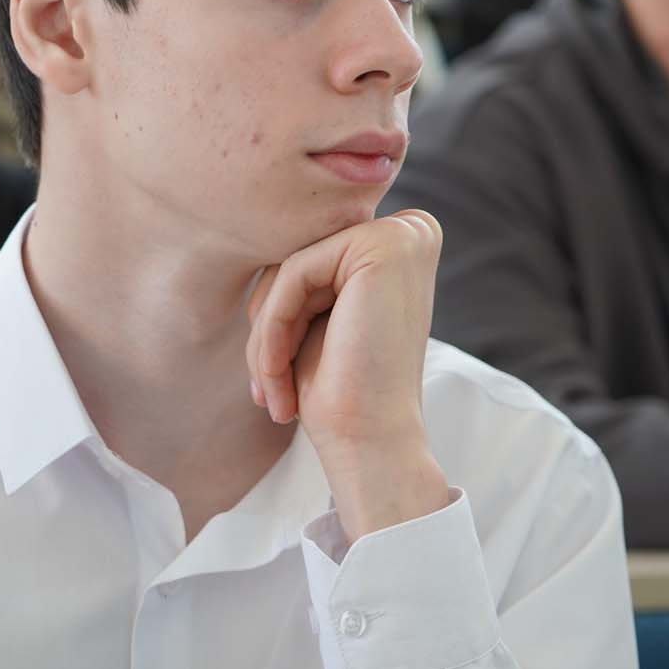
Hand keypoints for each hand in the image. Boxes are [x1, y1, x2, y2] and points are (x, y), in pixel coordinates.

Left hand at [245, 210, 450, 537]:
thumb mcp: (317, 316)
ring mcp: (402, 234)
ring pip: (289, 266)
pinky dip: (270, 329)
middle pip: (296, 258)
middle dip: (267, 325)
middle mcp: (412, 230)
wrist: (371, 443)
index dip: (279, 313)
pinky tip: (274, 379)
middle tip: (265, 391)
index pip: (308, 258)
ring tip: (270, 390)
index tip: (270, 375)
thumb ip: (303, 270)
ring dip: (265, 334)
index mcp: (403, 244)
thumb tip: (256, 225)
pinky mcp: (381, 246)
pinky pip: (292, 273)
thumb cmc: (343, 391)